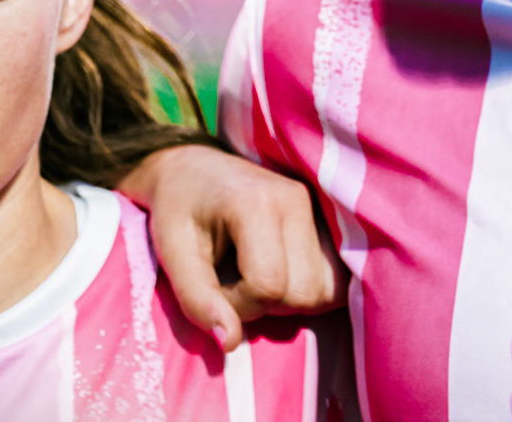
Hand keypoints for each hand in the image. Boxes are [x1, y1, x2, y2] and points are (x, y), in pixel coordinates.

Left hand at [120, 144, 346, 351]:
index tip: (215, 287)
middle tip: (235, 283)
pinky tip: (282, 275)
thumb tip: (230, 342)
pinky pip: (338, 280)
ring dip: (292, 300)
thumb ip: (198, 299)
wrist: (193, 168)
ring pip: (328, 291)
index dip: (238, 304)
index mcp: (256, 203)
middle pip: (304, 293)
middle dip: (267, 305)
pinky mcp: (328, 220)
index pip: (268, 285)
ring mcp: (318, 208)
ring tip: (258, 277)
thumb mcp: (172, 254)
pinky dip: (311, 290)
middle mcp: (297, 200)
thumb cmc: (177, 209)